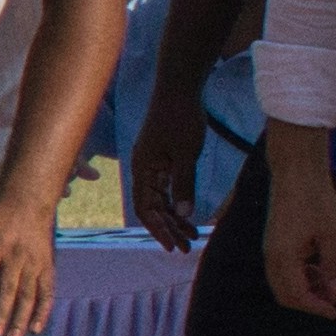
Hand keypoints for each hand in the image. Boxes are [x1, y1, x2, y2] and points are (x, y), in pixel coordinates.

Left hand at [0, 197, 59, 335]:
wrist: (27, 205)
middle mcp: (16, 256)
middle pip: (8, 287)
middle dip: (1, 312)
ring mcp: (34, 263)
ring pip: (28, 294)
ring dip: (21, 318)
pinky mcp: (47, 268)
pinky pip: (47, 293)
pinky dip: (43, 312)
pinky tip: (34, 330)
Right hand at [123, 85, 208, 251]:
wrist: (179, 87)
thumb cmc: (181, 117)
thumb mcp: (186, 153)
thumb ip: (184, 184)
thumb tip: (182, 214)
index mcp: (142, 169)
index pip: (146, 209)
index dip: (159, 230)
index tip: (174, 247)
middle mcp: (143, 170)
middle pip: (152, 208)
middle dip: (168, 229)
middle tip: (187, 248)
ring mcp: (151, 165)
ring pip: (160, 200)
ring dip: (175, 219)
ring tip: (192, 236)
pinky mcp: (161, 159)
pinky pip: (167, 188)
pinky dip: (178, 202)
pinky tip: (190, 214)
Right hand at [263, 152, 335, 318]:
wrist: (296, 172)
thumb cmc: (316, 199)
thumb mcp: (332, 233)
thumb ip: (334, 264)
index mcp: (283, 257)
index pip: (296, 295)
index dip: (315, 307)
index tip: (335, 311)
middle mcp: (272, 257)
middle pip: (284, 293)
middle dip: (308, 302)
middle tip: (333, 301)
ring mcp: (271, 249)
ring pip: (283, 282)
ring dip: (305, 289)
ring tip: (330, 284)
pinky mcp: (275, 242)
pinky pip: (283, 269)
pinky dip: (300, 276)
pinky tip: (319, 269)